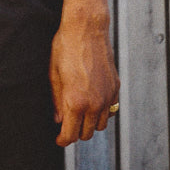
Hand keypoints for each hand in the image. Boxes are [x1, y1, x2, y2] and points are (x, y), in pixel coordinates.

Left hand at [49, 7, 119, 146]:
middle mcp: (94, 103)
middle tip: (67, 125)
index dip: (63, 140)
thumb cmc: (65, 48)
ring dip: (90, 123)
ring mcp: (107, 96)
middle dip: (76, 132)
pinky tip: (92, 102)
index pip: (71, 134)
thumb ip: (57, 101)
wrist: (87, 28)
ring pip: (101, 125)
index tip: (59, 140)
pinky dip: (102, 112)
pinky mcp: (115, 87)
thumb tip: (59, 119)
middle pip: (87, 133)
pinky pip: (111, 110)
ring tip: (80, 114)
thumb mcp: (54, 74)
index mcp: (75, 102)